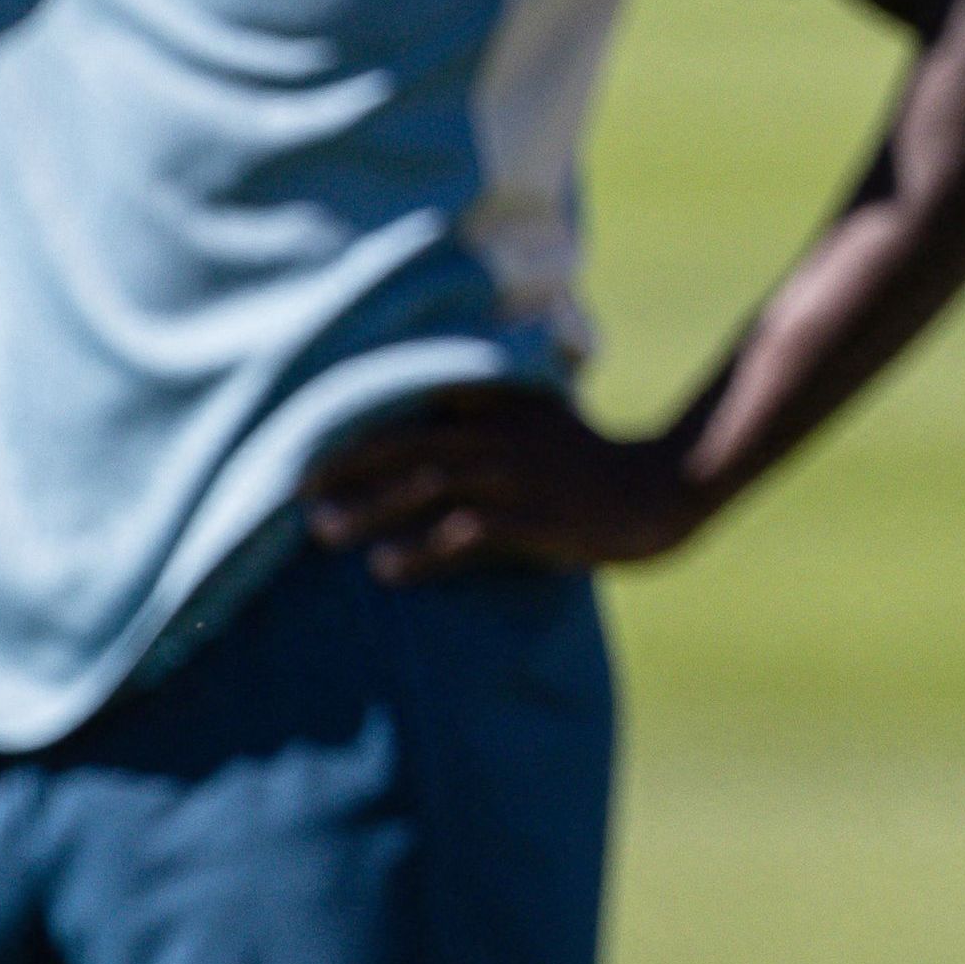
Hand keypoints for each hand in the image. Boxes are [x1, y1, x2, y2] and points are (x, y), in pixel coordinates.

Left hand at [301, 385, 711, 580]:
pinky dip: (421, 550)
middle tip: (296, 485)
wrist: (668, 487)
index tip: (310, 431)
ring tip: (323, 530)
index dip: (362, 415)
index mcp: (504, 399)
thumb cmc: (598, 460)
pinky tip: (386, 569)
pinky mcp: (536, 521)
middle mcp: (504, 432)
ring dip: (371, 507)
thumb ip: (493, 410)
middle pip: (409, 441)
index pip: (418, 394)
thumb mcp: (544, 415)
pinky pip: (465, 534)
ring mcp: (520, 476)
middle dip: (349, 462)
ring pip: (428, 485)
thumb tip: (433, 414)